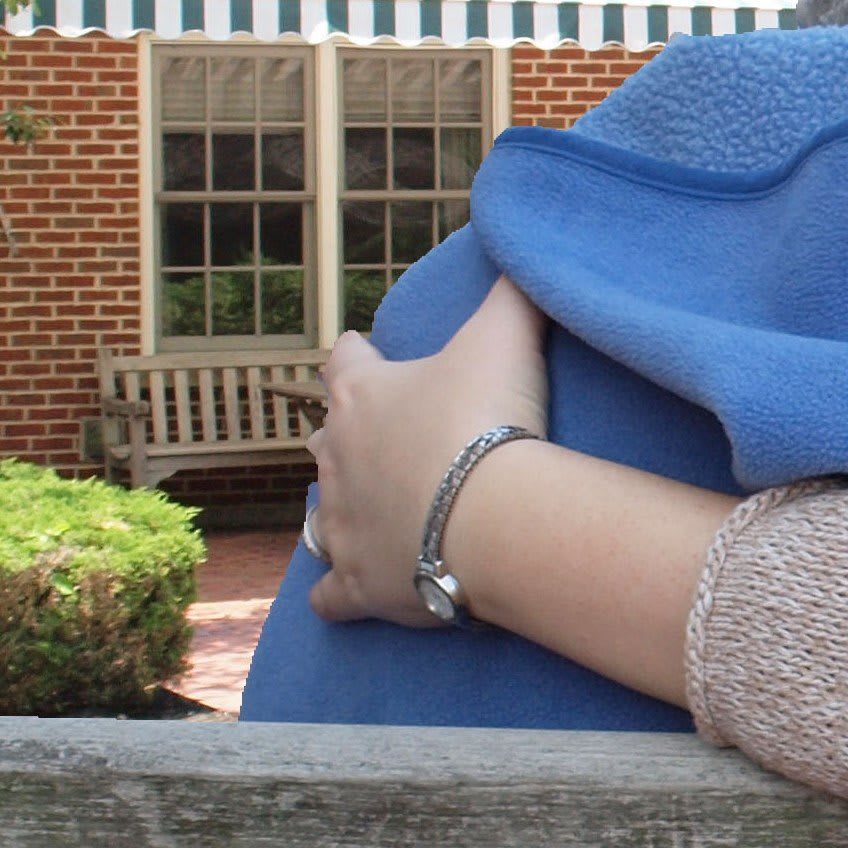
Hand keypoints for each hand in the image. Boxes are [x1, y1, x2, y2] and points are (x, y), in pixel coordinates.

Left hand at [306, 277, 553, 625]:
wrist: (492, 519)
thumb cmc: (488, 421)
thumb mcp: (506, 335)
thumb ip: (514, 291)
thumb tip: (528, 251)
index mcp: (362, 396)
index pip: (344, 361)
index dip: (355, 354)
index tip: (360, 349)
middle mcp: (336, 459)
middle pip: (325, 440)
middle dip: (345, 438)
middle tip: (380, 441)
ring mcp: (341, 526)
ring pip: (319, 518)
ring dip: (340, 512)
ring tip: (368, 514)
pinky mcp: (357, 583)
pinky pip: (330, 596)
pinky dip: (336, 595)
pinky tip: (342, 597)